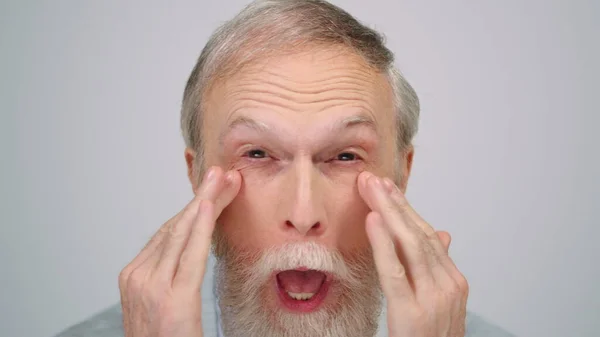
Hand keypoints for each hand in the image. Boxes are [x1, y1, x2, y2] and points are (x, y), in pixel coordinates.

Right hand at [118, 166, 240, 336]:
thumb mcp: (163, 303)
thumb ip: (172, 276)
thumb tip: (191, 253)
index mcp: (136, 277)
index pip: (169, 232)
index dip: (194, 209)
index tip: (214, 191)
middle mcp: (138, 277)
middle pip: (176, 226)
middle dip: (203, 197)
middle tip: (223, 175)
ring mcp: (150, 287)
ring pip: (183, 232)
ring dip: (207, 202)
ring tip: (226, 181)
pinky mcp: (172, 299)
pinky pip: (189, 254)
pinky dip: (200, 226)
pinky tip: (211, 204)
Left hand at [358, 171, 468, 336]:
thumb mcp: (440, 302)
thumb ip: (437, 267)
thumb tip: (442, 234)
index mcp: (453, 281)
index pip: (426, 235)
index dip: (405, 209)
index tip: (387, 187)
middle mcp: (447, 286)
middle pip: (418, 234)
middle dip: (394, 203)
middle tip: (373, 179)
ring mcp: (433, 299)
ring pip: (409, 245)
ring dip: (388, 212)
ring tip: (370, 190)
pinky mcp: (412, 313)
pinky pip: (394, 271)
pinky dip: (383, 243)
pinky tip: (373, 220)